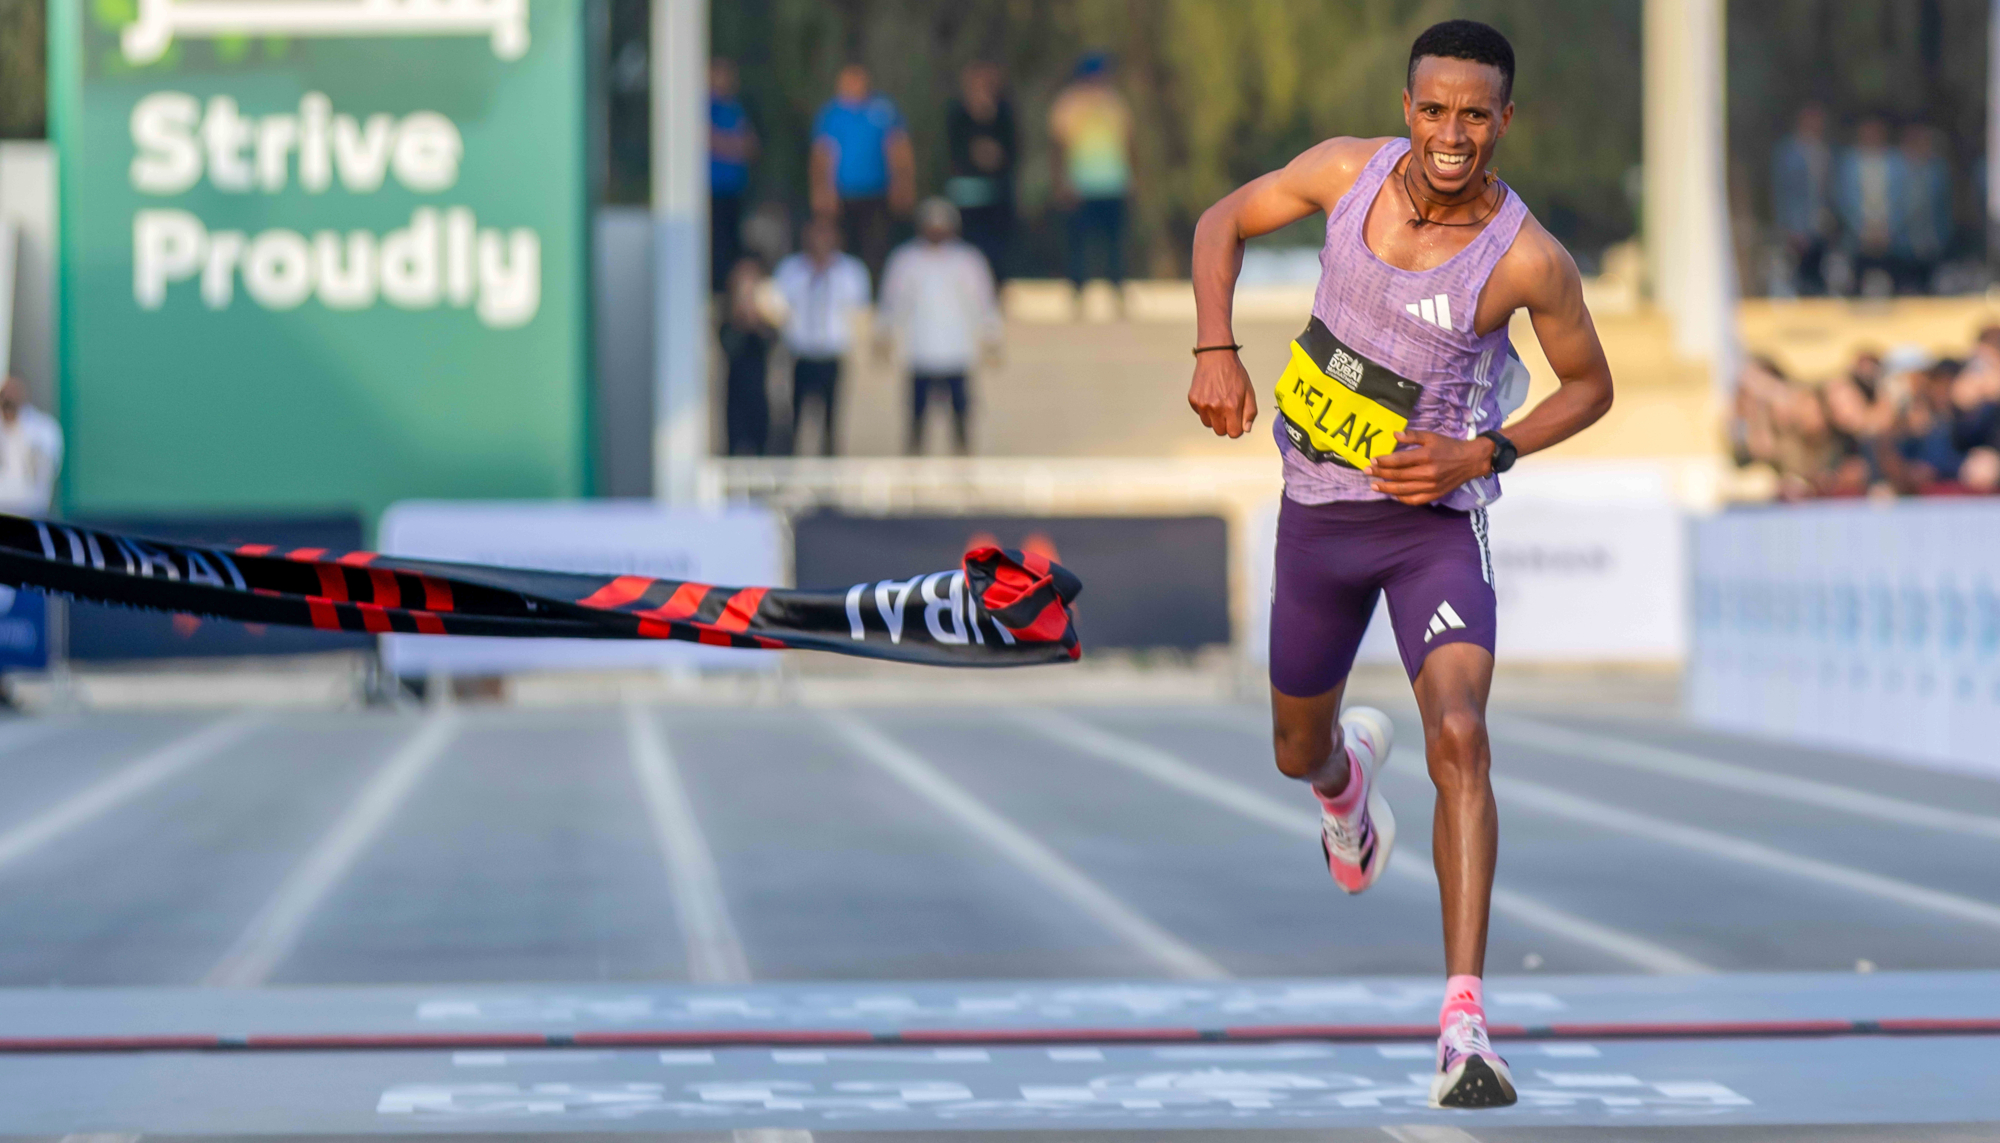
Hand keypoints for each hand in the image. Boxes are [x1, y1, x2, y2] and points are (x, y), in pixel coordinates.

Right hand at [1187, 350, 1257, 437]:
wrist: (1216, 356)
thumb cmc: (1233, 372)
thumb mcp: (1249, 391)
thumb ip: (1250, 412)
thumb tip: (1246, 428)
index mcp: (1231, 406)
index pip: (1233, 433)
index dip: (1236, 427)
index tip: (1236, 419)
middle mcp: (1215, 407)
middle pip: (1220, 431)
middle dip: (1225, 424)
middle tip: (1228, 410)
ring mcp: (1202, 404)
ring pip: (1209, 424)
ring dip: (1214, 417)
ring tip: (1218, 401)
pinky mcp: (1193, 400)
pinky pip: (1200, 414)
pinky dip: (1205, 409)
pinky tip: (1210, 396)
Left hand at [1366, 431, 1495, 504]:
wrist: (1471, 461)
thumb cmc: (1449, 447)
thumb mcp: (1431, 436)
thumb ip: (1412, 436)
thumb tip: (1394, 434)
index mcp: (1426, 456)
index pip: (1399, 461)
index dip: (1383, 462)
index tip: (1372, 461)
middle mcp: (1428, 472)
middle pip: (1398, 475)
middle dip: (1380, 474)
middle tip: (1367, 472)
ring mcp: (1431, 486)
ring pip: (1404, 490)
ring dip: (1387, 488)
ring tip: (1374, 486)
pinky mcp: (1435, 494)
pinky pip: (1415, 500)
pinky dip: (1402, 498)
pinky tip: (1393, 495)